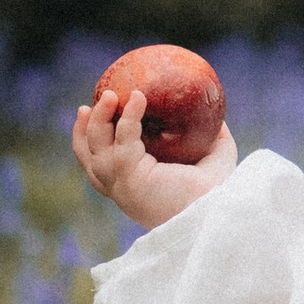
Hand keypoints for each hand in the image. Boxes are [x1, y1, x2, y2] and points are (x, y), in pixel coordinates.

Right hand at [72, 83, 236, 227]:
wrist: (216, 210)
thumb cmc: (217, 193)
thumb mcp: (216, 161)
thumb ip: (213, 140)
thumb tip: (217, 118)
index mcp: (134, 188)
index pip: (101, 168)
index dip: (91, 143)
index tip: (91, 115)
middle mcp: (122, 189)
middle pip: (89, 157)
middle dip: (85, 128)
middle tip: (93, 102)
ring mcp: (121, 184)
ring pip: (96, 146)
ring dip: (99, 118)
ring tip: (110, 94)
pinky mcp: (128, 175)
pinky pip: (124, 138)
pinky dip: (129, 116)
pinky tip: (139, 97)